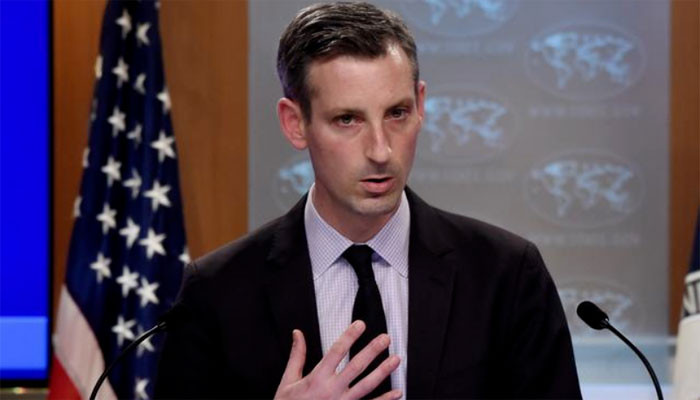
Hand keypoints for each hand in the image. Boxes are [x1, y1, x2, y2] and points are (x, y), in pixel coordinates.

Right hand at [274, 320, 401, 399]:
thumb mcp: (288, 381)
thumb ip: (297, 356)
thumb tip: (297, 334)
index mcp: (317, 378)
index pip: (336, 351)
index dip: (349, 336)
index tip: (360, 324)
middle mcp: (332, 390)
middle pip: (356, 366)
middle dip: (372, 351)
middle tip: (385, 338)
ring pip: (367, 385)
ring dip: (383, 372)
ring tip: (396, 359)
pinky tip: (397, 392)